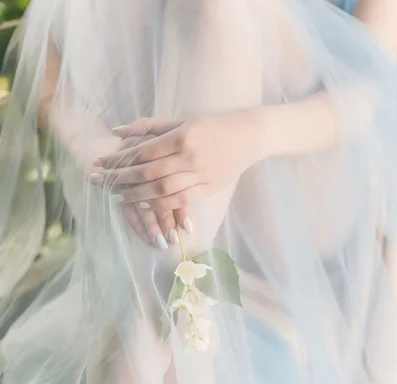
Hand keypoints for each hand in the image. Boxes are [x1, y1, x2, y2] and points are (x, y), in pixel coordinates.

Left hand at [92, 111, 262, 229]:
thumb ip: (149, 126)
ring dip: (136, 196)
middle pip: (148, 173)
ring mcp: (201, 175)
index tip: (100, 163)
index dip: (118, 159)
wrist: (251, 136)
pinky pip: (180, 201)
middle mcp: (190, 157)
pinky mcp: (209, 189)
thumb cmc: (214, 124)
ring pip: (162, 191)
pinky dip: (159, 205)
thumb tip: (117, 131)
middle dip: (120, 179)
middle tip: (100, 181)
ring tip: (117, 197)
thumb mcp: (182, 119)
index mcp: (182, 136)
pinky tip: (143, 205)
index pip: (143, 151)